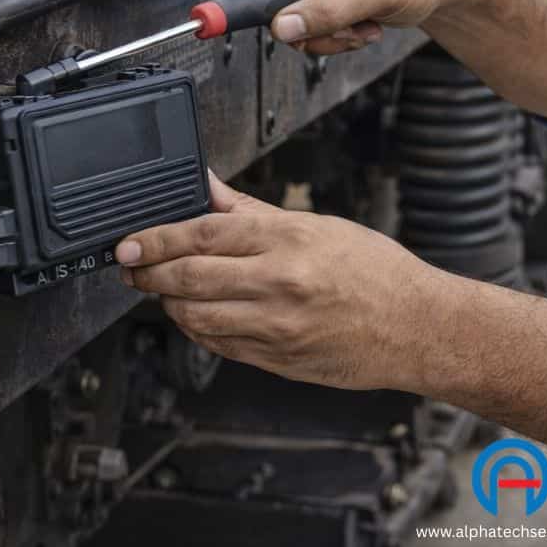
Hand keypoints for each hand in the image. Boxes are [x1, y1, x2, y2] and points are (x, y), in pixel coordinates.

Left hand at [117, 174, 443, 390]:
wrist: (417, 326)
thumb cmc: (376, 272)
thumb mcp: (317, 227)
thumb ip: (252, 211)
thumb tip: (207, 187)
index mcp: (288, 241)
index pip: (202, 233)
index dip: (156, 238)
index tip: (129, 242)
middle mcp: (278, 283)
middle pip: (188, 277)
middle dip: (147, 273)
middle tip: (131, 267)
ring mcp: (276, 327)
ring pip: (195, 317)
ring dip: (169, 305)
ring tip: (163, 292)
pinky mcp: (276, 359)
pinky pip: (219, 345)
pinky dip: (198, 330)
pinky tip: (197, 316)